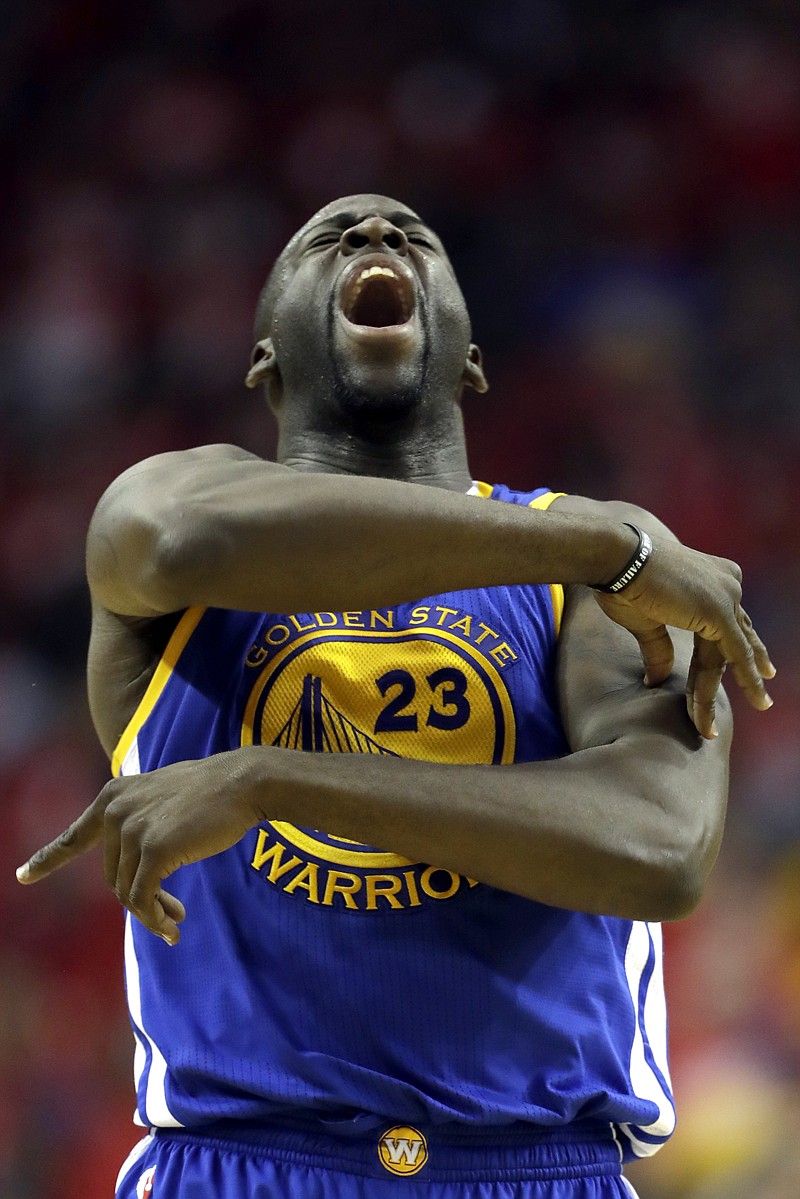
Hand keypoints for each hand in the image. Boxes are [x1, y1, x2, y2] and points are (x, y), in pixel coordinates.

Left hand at [16, 753, 257, 943]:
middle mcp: (115, 811)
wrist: (241, 783)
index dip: (47, 859)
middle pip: (113, 876)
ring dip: (151, 914)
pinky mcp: (154, 848)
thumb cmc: (211, 792)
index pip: (74, 835)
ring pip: (128, 892)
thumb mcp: (161, 797)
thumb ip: (139, 821)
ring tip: (175, 923)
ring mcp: (132, 829)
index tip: (23, 876)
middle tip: (172, 914)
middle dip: (139, 900)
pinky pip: (144, 897)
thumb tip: (134, 866)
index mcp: (113, 797)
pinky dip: (155, 917)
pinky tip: (174, 926)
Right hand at [594, 539, 774, 739]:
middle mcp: (727, 583)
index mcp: (712, 578)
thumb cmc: (624, 580)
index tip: (743, 664)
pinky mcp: (719, 612)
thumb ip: (660, 649)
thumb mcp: (646, 620)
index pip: (724, 623)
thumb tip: (658, 680)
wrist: (619, 558)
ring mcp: (726, 596)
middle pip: (735, 636)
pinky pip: (735, 654)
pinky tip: (757, 697)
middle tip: (764, 685)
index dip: (733, 647)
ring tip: (759, 706)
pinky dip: (744, 679)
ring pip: (733, 651)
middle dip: (748, 665)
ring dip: (738, 684)